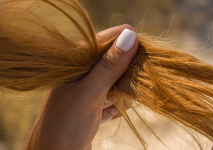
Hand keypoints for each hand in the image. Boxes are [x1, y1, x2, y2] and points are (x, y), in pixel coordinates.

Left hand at [25, 24, 138, 149]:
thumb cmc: (66, 125)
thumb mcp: (90, 93)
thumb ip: (109, 66)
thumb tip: (130, 35)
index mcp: (74, 62)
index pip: (105, 40)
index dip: (125, 42)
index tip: (144, 50)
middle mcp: (81, 72)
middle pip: (114, 60)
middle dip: (126, 73)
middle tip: (128, 85)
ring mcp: (88, 88)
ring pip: (116, 80)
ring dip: (123, 92)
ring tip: (118, 104)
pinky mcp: (93, 104)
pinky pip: (114, 96)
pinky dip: (117, 105)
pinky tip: (111, 113)